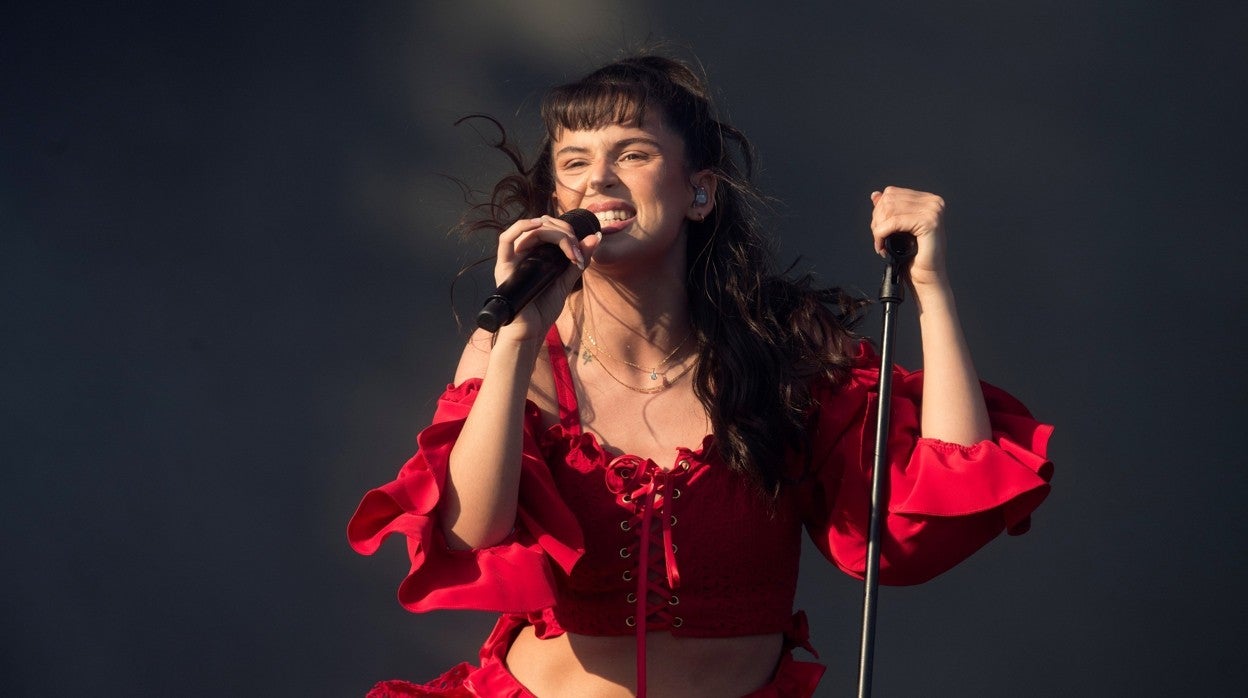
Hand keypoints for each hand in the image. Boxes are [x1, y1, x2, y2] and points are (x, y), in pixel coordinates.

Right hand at [493, 215, 600, 340]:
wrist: (531, 332)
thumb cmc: (544, 309)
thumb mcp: (566, 281)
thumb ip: (578, 260)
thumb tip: (595, 237)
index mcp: (536, 254)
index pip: (550, 229)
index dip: (568, 232)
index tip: (583, 250)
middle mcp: (523, 253)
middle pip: (542, 227)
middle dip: (565, 233)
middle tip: (577, 252)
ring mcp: (512, 258)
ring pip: (531, 230)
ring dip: (553, 232)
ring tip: (568, 243)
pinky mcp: (504, 266)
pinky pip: (506, 239)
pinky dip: (521, 227)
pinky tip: (539, 224)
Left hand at [869, 186, 947, 287]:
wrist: (927, 279)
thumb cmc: (913, 258)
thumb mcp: (897, 230)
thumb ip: (888, 211)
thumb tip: (875, 195)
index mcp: (928, 201)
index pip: (891, 193)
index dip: (878, 212)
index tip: (879, 231)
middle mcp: (933, 202)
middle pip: (888, 199)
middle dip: (877, 220)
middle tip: (879, 240)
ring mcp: (933, 211)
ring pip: (889, 209)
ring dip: (878, 229)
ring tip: (881, 244)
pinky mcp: (929, 222)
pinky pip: (893, 222)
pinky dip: (881, 234)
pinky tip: (883, 247)